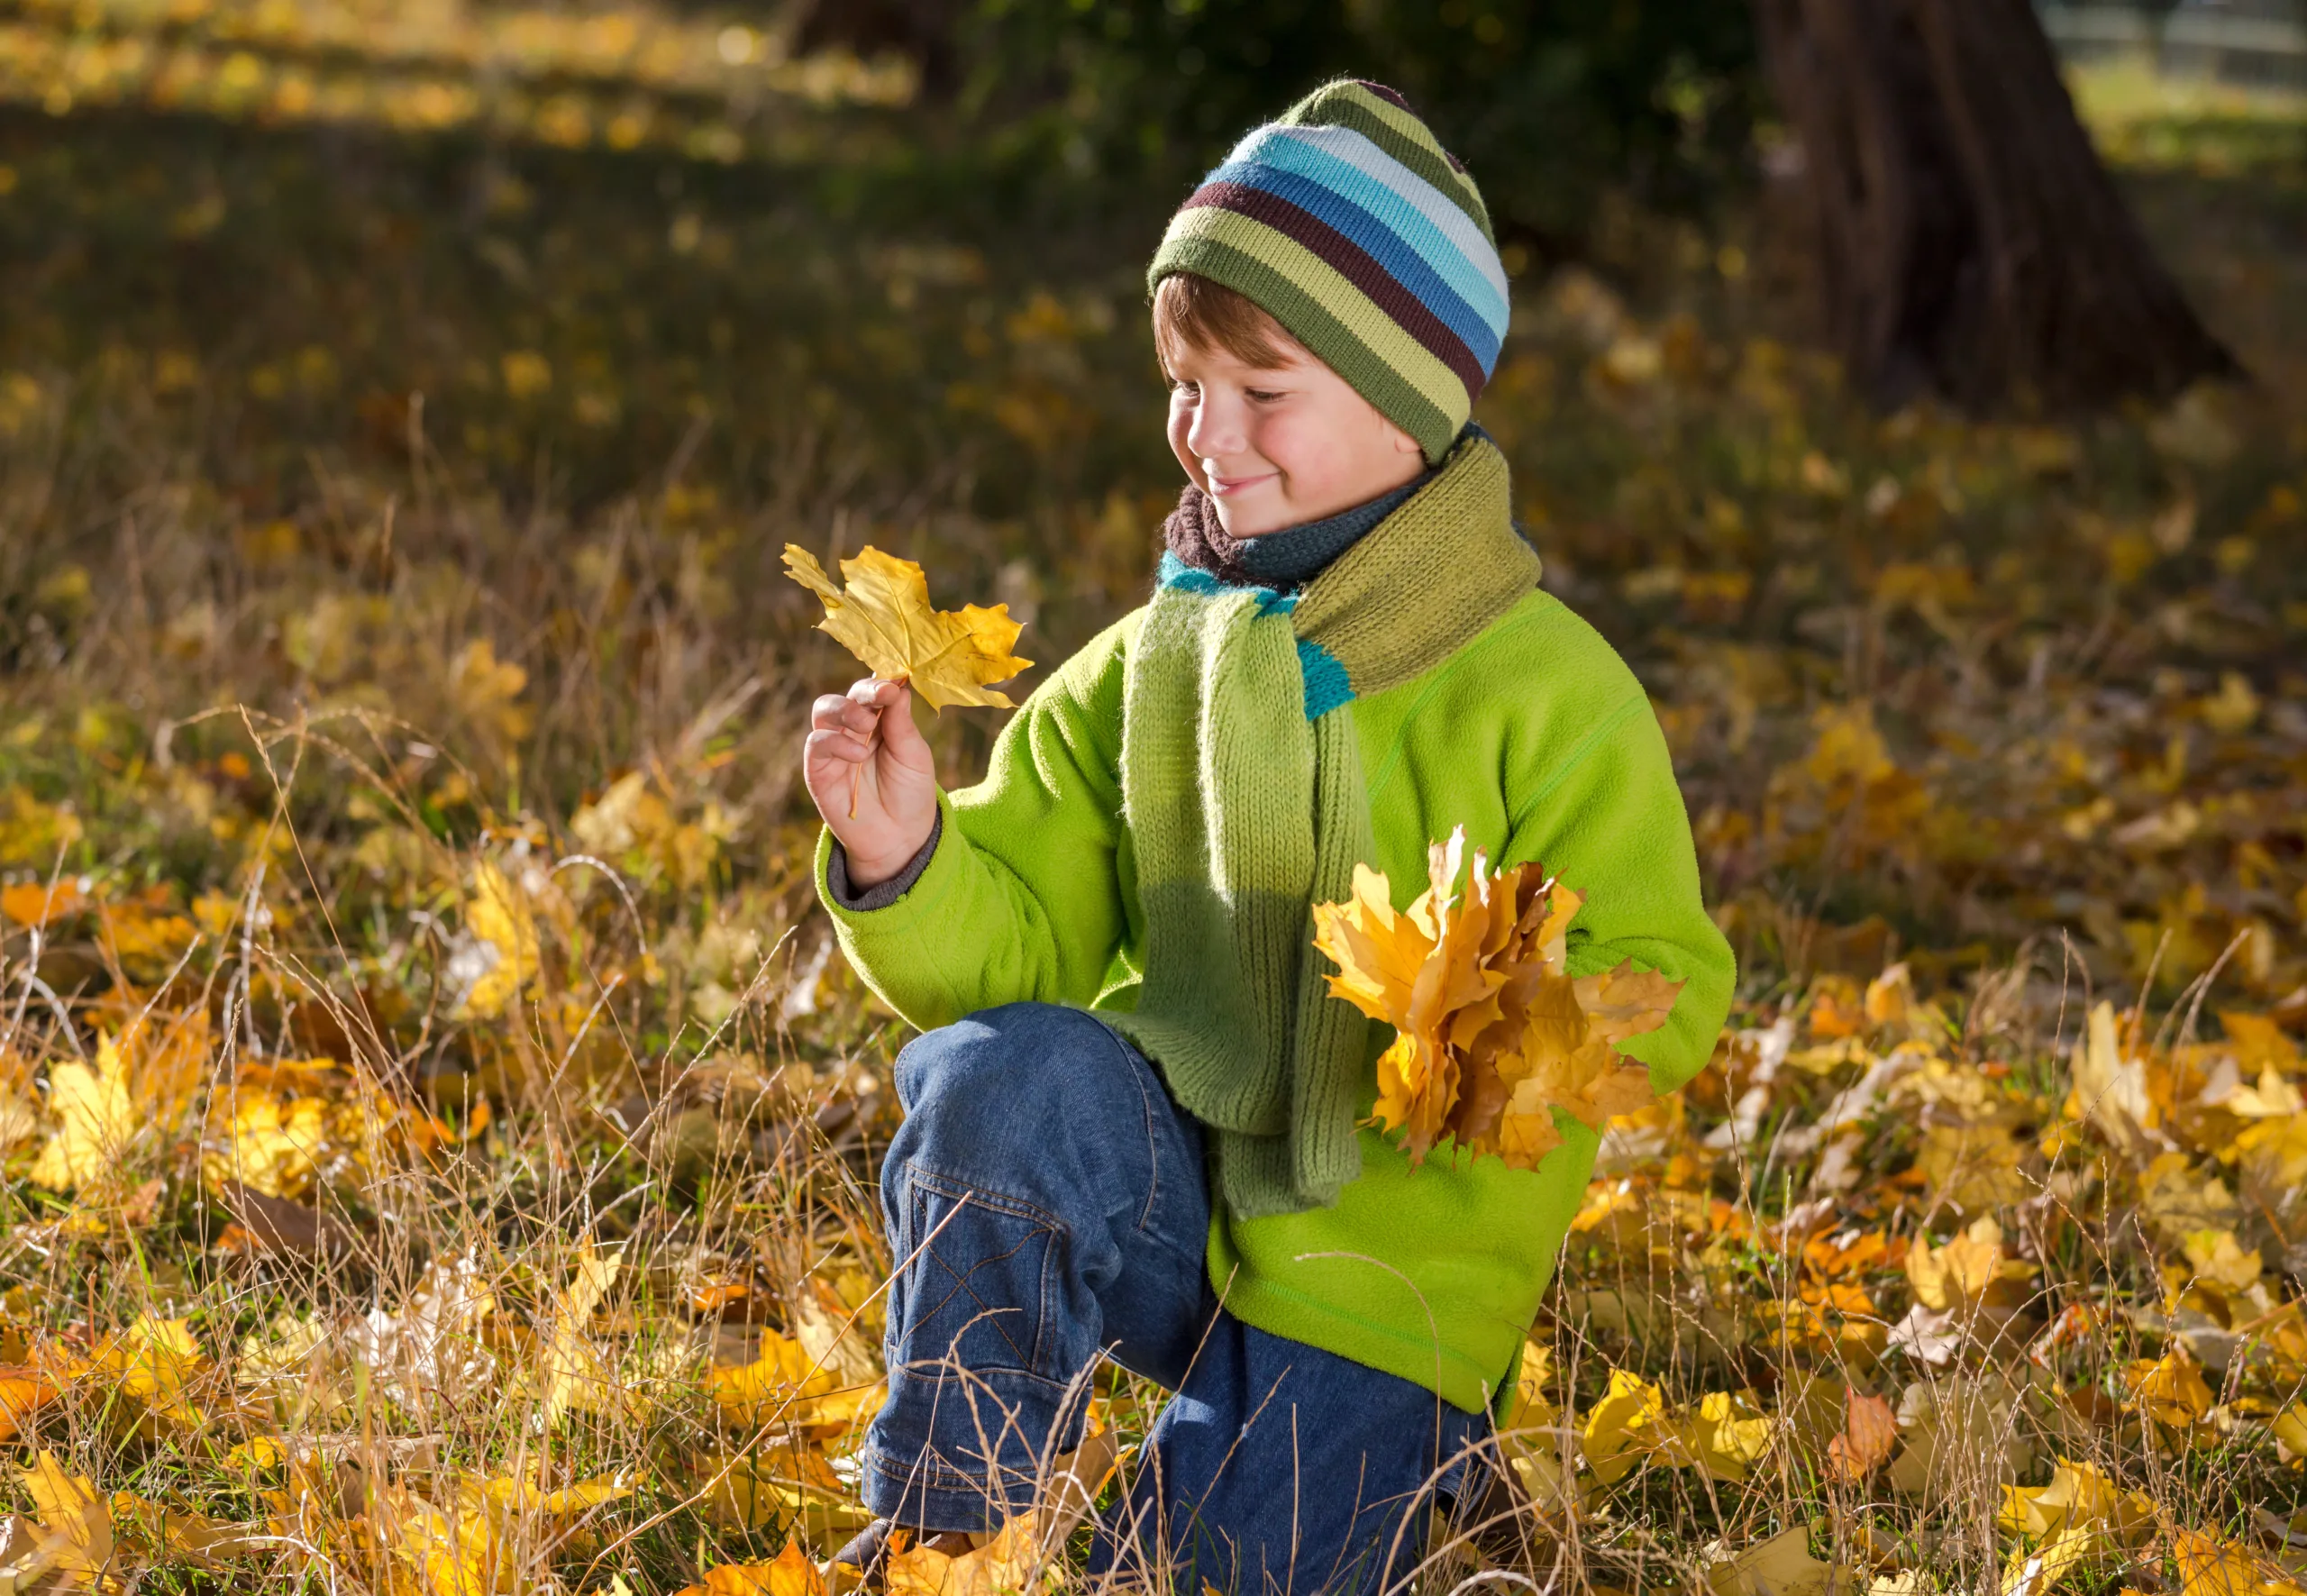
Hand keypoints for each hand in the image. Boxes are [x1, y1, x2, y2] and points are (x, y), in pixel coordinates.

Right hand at [804, 678, 938, 887]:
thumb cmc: (910, 793)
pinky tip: (858, 755)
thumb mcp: (915, 755)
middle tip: (881, 697)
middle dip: (862, 693)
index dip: (881, 682)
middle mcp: (853, 730)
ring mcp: (834, 749)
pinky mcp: (819, 771)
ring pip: (823, 711)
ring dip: (844, 710)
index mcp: (880, 721)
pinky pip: (816, 744)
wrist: (901, 838)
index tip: (895, 684)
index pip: (873, 690)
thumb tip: (898, 685)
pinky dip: (834, 743)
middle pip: (846, 696)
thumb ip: (902, 723)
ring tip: (867, 726)